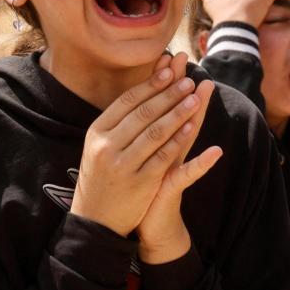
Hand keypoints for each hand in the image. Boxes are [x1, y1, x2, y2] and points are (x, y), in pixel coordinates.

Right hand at [70, 54, 207, 236]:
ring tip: (194, 97)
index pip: (127, 101)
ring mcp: (123, 165)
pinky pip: (162, 156)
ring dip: (177, 112)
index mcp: (96, 132)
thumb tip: (143, 88)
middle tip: (187, 78)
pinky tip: (190, 127)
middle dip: (168, 94)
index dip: (150, 83)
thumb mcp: (98, 146)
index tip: (169, 68)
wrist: (95, 221)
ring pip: (155, 132)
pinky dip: (177, 140)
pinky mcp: (139, 183)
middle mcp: (107, 146)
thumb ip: (117, 122)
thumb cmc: (101, 175)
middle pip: (143, 113)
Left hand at [137, 54, 220, 263]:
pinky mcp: (175, 187)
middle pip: (177, 112)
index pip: (162, 105)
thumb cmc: (142, 188)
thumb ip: (147, 129)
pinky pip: (190, 174)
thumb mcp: (142, 154)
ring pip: (187, 136)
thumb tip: (142, 103)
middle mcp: (169, 148)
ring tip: (203, 91)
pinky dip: (202, 164)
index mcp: (158, 139)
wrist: (149, 225)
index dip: (165, 81)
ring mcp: (174, 166)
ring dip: (196, 115)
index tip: (167, 55)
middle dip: (179, 86)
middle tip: (185, 58)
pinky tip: (216, 151)